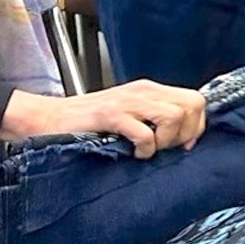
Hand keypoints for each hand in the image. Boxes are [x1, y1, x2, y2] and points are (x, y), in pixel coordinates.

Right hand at [0, 81, 208, 158]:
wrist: (49, 119)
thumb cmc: (88, 122)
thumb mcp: (130, 114)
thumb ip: (156, 120)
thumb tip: (185, 140)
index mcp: (150, 90)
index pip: (196, 100)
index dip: (195, 126)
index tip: (182, 144)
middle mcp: (143, 91)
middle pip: (192, 104)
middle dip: (187, 131)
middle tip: (167, 147)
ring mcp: (127, 101)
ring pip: (173, 115)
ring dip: (166, 140)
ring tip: (149, 150)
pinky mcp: (110, 115)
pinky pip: (144, 132)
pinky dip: (145, 148)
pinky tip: (133, 153)